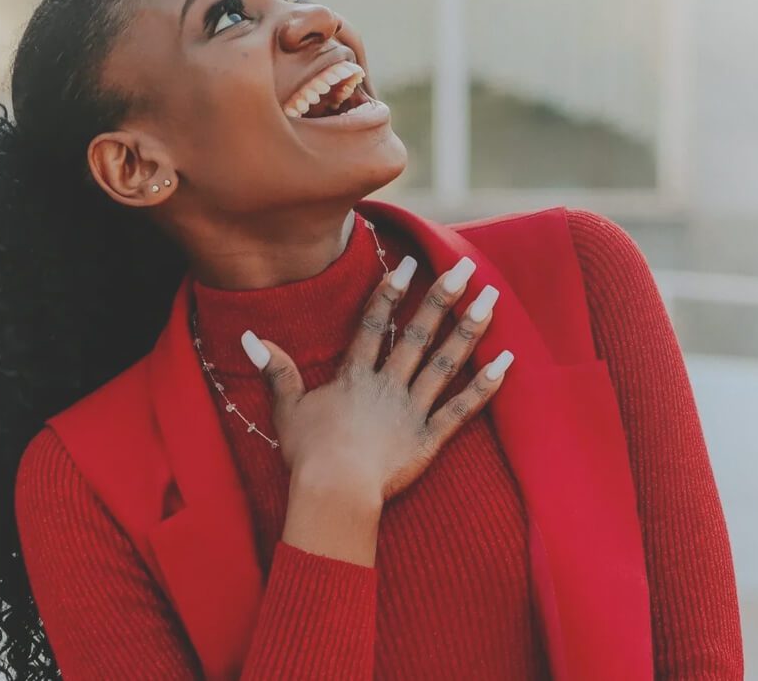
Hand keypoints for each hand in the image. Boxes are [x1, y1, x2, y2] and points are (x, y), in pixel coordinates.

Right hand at [244, 254, 513, 507]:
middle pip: (419, 334)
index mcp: (355, 376)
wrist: (333, 494)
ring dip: (470, 330)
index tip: (411, 263)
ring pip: (446, 363)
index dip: (392, 292)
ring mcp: (412, 410)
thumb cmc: (307, 455)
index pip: (375, 324)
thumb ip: (276, 370)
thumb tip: (250, 337)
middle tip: (467, 265)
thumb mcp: (287, 409)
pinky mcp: (430, 439)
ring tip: (492, 299)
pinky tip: (507, 362)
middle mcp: (388, 385)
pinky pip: (462, 408)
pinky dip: (486, 386)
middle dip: (443, 297)